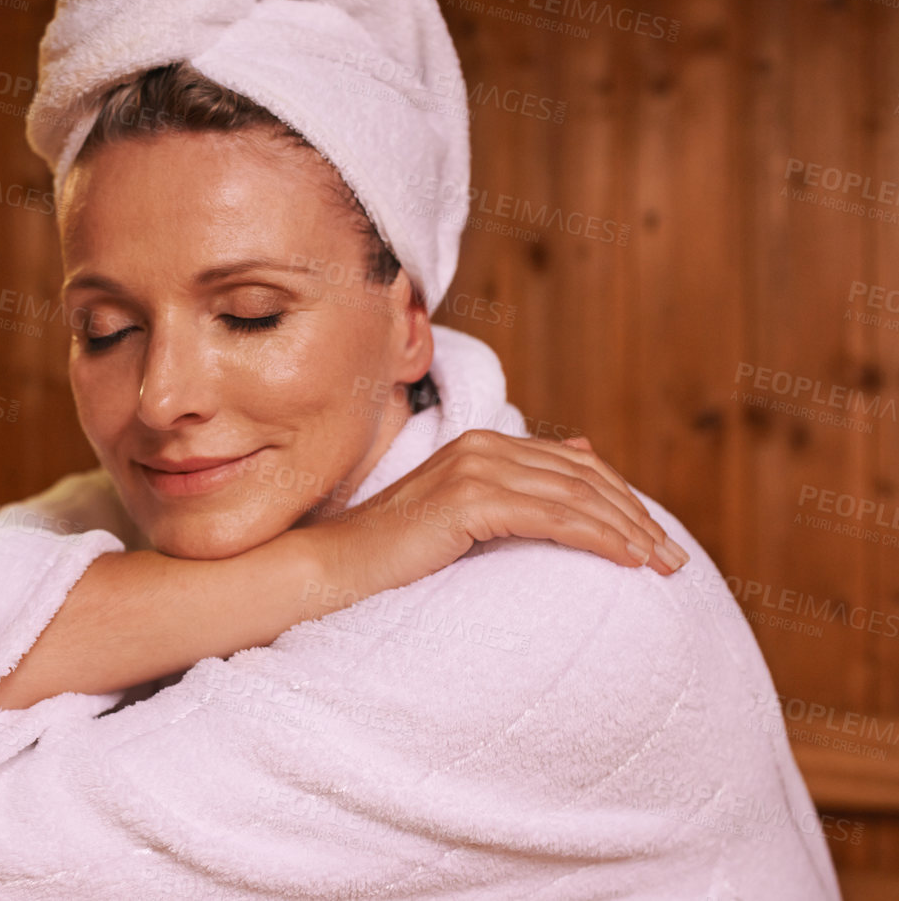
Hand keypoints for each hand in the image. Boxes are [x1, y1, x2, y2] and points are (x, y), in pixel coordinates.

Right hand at [302, 430, 688, 606]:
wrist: (337, 566)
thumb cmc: (395, 554)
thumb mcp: (463, 517)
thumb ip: (514, 491)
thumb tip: (577, 455)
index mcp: (485, 445)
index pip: (577, 466)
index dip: (624, 500)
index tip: (658, 542)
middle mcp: (484, 447)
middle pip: (586, 479)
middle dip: (638, 518)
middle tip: (675, 561)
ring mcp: (476, 468)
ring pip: (577, 497)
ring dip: (629, 531)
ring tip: (662, 566)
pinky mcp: (470, 500)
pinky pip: (553, 517)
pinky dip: (598, 537)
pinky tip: (626, 559)